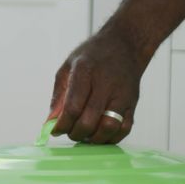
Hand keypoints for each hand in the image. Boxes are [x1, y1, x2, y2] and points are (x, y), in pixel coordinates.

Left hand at [47, 0, 184, 143]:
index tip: (55, 131)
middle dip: (75, 133)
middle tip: (70, 132)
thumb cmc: (93, 56)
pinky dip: (110, 138)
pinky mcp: (133, 103)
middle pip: (89, 120)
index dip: (62, 124)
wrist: (125, 44)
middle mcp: (106, 83)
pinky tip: (100, 134)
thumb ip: (59, 95)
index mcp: (86, 71)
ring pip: (108, 128)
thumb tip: (51, 122)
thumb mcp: (69, 66)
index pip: (73, 106)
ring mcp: (122, 94)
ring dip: (93, 138)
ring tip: (85, 135)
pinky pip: (124, 129)